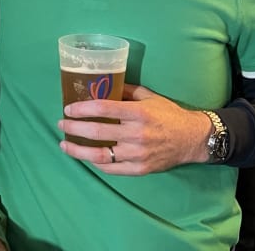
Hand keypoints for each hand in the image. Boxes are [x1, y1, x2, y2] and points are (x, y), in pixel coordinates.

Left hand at [58, 84, 210, 174]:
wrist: (193, 139)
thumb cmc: (169, 114)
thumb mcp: (150, 96)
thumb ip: (126, 91)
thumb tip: (103, 86)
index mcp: (138, 113)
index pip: (104, 109)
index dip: (82, 109)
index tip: (68, 108)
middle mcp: (137, 134)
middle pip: (97, 132)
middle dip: (74, 128)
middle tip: (61, 124)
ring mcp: (137, 154)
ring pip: (100, 155)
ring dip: (78, 150)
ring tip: (64, 145)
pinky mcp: (140, 169)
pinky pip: (112, 168)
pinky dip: (96, 163)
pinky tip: (86, 157)